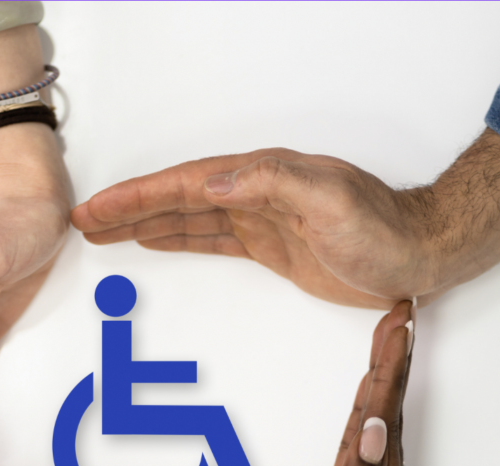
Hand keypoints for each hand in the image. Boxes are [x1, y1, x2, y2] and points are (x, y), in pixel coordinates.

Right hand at [71, 130, 499, 307]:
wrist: (415, 254)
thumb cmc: (381, 228)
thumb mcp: (328, 199)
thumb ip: (271, 184)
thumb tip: (213, 183)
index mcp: (260, 177)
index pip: (184, 184)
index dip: (136, 196)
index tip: (97, 207)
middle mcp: (253, 193)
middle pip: (175, 199)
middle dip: (126, 207)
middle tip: (83, 219)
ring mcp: (258, 219)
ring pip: (186, 219)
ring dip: (144, 222)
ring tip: (104, 230)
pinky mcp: (268, 246)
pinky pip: (210, 239)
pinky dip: (178, 238)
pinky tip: (156, 238)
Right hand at [236, 301, 413, 465]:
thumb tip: (370, 433)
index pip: (386, 428)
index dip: (391, 374)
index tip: (399, 325)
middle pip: (387, 424)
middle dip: (394, 367)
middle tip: (399, 318)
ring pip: (373, 437)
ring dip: (381, 389)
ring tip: (387, 346)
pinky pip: (356, 458)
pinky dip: (361, 422)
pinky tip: (360, 408)